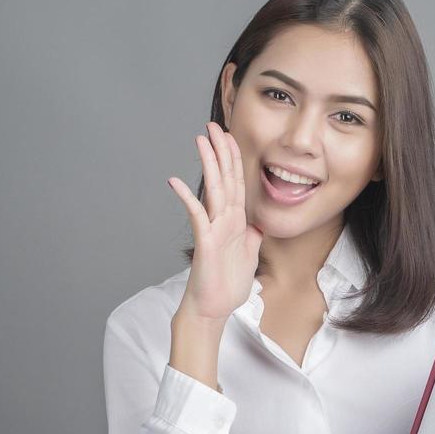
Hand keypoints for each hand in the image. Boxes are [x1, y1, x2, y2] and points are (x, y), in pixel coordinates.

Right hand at [167, 120, 263, 321]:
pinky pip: (197, 216)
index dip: (235, 159)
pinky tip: (176, 181)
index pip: (237, 183)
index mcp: (236, 221)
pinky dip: (188, 198)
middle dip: (221, 151)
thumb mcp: (249, 257)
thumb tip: (258, 225)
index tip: (231, 136)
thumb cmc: (228, 285)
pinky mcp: (206, 241)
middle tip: (213, 125)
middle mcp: (224, 220)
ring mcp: (214, 228)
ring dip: (209, 164)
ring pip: (213, 190)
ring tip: (201, 140)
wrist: (214, 308)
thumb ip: (252, 237)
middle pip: (224, 178)